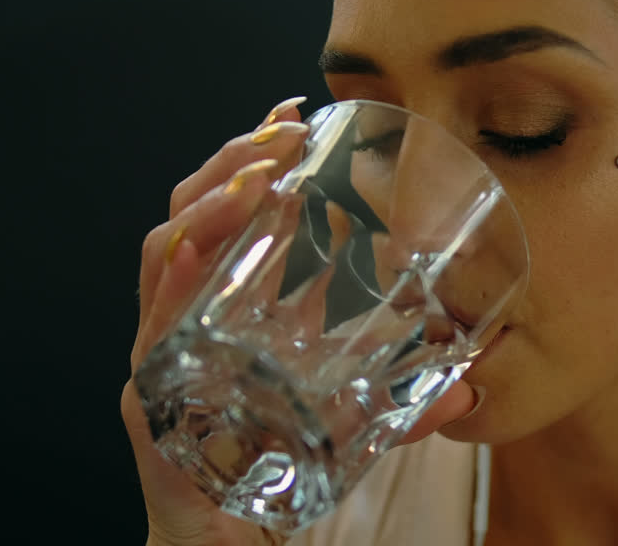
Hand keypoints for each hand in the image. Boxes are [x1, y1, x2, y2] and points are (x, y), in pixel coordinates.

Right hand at [120, 97, 478, 545]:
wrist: (226, 537)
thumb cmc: (278, 467)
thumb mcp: (350, 420)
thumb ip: (403, 401)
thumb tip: (467, 387)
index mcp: (230, 305)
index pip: (233, 213)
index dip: (257, 156)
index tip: (296, 114)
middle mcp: (188, 315)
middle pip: (194, 212)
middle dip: (234, 159)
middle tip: (284, 132)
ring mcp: (163, 347)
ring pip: (166, 250)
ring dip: (210, 202)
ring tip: (259, 176)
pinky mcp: (150, 391)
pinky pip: (150, 319)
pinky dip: (173, 273)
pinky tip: (200, 243)